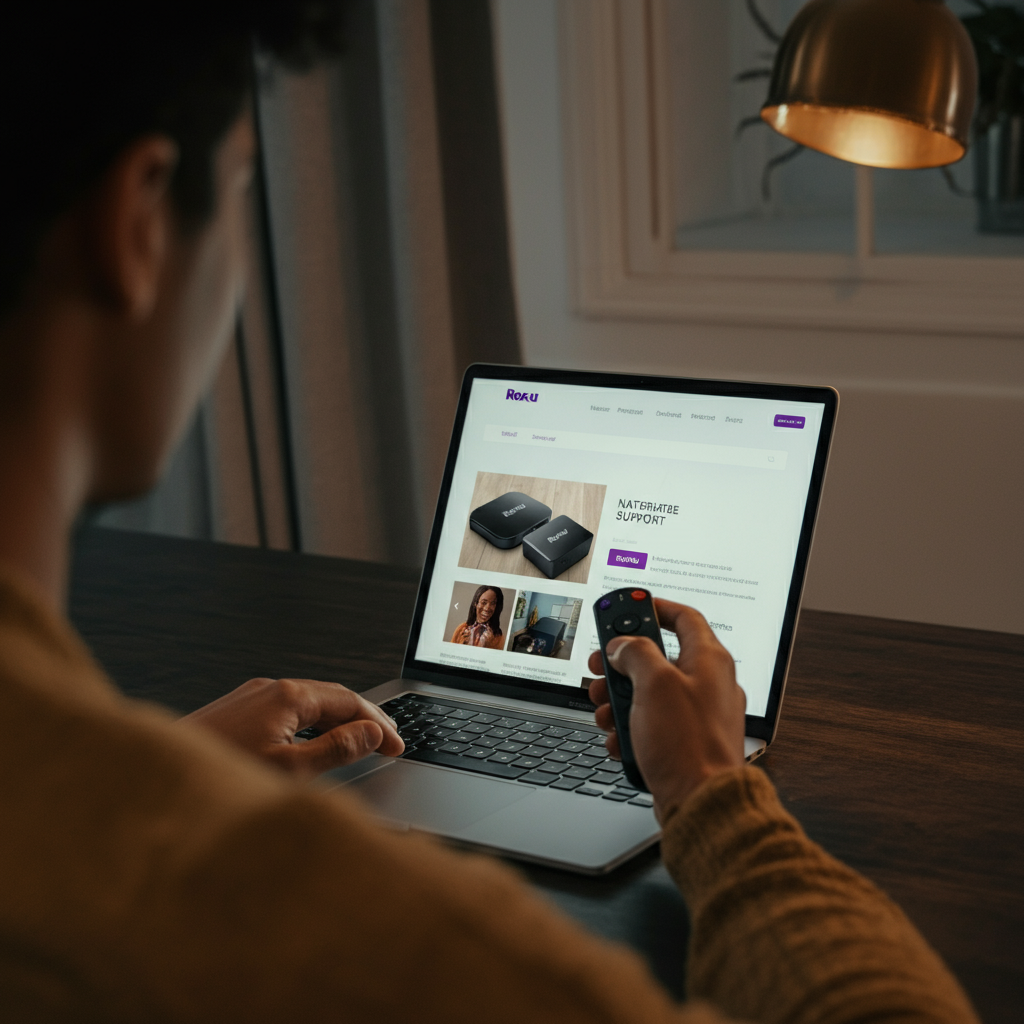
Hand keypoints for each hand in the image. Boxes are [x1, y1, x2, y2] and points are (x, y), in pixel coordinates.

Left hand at [182, 677, 404, 777]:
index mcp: (287, 696)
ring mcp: (250, 698)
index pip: (349, 701)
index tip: (398, 745)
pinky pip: (287, 713)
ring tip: (359, 746)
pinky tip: (314, 746)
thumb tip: (370, 734)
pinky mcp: (236, 713)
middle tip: (388, 744)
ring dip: (338, 724)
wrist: (156, 782)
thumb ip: (336, 750)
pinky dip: (312, 727)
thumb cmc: (218, 775)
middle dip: (363, 720)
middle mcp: (269, 688)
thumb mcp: (290, 769)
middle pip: (331, 698)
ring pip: (309, 705)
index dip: (379, 723)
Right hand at [587, 600, 745, 822]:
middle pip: (658, 657)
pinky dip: (631, 727)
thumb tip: (623, 645)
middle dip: (623, 664)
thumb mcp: (654, 683)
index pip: (684, 617)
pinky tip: (619, 738)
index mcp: (708, 660)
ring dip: (620, 700)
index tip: (630, 606)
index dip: (655, 607)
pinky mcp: (686, 741)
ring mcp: (697, 714)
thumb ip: (636, 653)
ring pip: (650, 693)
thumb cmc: (688, 745)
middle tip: (601, 667)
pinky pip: (652, 723)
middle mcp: (708, 684)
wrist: (702, 803)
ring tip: (604, 711)